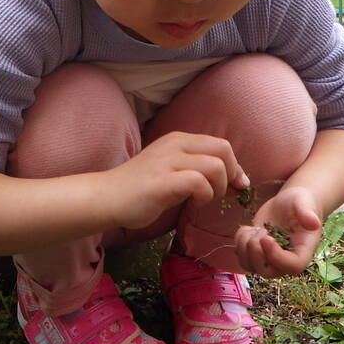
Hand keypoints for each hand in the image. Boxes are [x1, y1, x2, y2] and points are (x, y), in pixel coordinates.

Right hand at [104, 132, 247, 230]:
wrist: (108, 196)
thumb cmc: (142, 188)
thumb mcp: (171, 168)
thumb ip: (197, 167)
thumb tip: (235, 177)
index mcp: (178, 139)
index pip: (220, 144)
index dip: (234, 166)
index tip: (233, 186)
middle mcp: (174, 145)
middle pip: (223, 150)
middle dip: (230, 175)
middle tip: (219, 193)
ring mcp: (166, 161)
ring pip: (214, 166)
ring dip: (218, 187)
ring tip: (203, 199)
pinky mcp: (161, 181)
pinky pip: (198, 182)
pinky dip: (204, 195)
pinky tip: (193, 203)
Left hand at [234, 185, 321, 277]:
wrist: (289, 203)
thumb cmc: (299, 202)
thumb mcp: (303, 202)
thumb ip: (307, 212)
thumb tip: (314, 223)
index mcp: (303, 251)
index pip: (292, 266)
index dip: (276, 256)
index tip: (266, 237)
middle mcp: (286, 260)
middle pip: (267, 272)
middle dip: (256, 252)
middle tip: (260, 230)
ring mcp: (270, 258)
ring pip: (250, 266)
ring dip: (244, 247)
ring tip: (252, 228)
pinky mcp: (257, 253)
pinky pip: (242, 258)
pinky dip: (239, 243)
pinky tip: (248, 228)